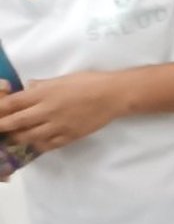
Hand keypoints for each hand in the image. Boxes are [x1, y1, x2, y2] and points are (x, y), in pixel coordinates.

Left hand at [0, 70, 131, 152]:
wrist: (111, 95)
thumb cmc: (87, 82)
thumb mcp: (60, 78)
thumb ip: (41, 85)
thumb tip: (28, 88)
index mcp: (43, 93)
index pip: (13, 103)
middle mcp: (47, 111)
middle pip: (17, 122)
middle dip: (3, 126)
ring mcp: (57, 126)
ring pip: (30, 137)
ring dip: (19, 138)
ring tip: (14, 137)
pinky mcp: (69, 137)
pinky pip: (48, 145)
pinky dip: (38, 145)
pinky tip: (35, 143)